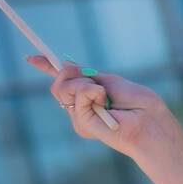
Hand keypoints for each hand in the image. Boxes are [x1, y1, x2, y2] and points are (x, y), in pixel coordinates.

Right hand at [27, 55, 182, 166]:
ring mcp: (80, 118)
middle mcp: (82, 108)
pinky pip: (76, 97)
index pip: (66, 82)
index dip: (47, 68)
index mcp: (91, 96)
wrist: (151, 123)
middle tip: (91, 79)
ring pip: (62, 90)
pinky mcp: (82, 125)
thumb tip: (66, 66)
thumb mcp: (112, 82)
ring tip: (102, 94)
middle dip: (67, 73)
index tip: (32, 58)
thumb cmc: (140, 105)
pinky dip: (90, 92)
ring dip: (83, 84)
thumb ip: (89, 77)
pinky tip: (103, 101)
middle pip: (59, 85)